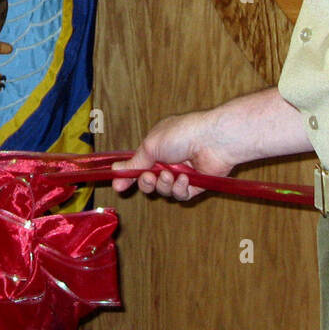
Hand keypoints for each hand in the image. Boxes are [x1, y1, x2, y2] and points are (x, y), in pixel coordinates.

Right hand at [112, 110, 235, 200]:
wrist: (213, 141)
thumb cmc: (182, 134)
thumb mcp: (151, 146)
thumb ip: (134, 163)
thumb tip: (115, 172)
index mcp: (157, 147)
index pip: (138, 165)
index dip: (129, 177)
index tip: (118, 186)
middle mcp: (169, 160)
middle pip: (149, 181)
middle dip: (146, 182)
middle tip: (150, 177)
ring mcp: (182, 173)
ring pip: (164, 190)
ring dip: (164, 185)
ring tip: (170, 175)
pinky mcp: (196, 185)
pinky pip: (180, 195)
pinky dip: (180, 188)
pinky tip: (185, 179)